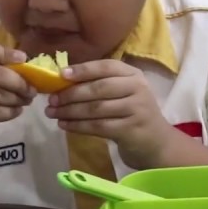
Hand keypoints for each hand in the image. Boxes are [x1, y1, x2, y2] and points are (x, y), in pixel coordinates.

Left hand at [47, 60, 170, 168]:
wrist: (156, 141)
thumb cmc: (132, 113)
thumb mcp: (123, 93)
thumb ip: (100, 84)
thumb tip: (62, 80)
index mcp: (133, 74)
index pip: (106, 66)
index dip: (83, 70)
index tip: (61, 75)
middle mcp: (137, 88)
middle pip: (99, 88)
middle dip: (71, 94)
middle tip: (51, 100)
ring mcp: (136, 109)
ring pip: (96, 109)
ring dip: (70, 111)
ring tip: (52, 113)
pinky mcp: (130, 130)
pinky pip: (98, 127)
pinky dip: (78, 126)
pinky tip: (65, 125)